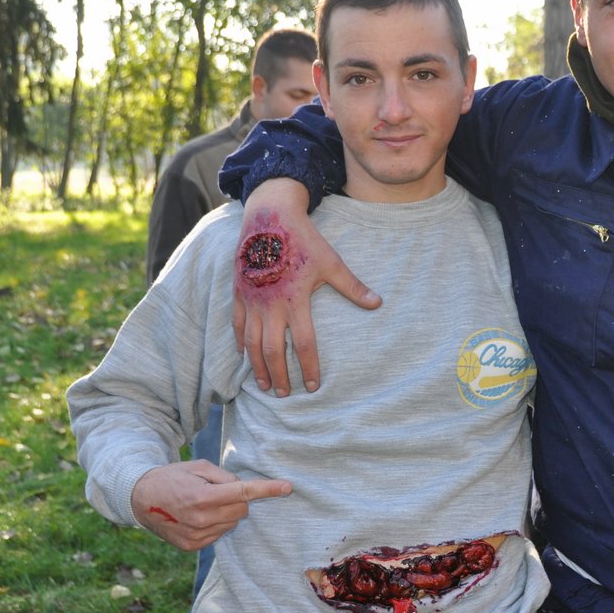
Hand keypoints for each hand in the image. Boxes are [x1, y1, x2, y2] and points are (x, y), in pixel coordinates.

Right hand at [130, 459, 290, 550]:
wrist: (140, 499)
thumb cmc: (172, 478)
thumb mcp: (198, 466)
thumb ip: (224, 477)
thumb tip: (242, 489)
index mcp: (203, 497)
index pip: (243, 493)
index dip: (267, 489)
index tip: (287, 487)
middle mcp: (201, 519)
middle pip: (241, 511)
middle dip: (237, 500)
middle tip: (217, 491)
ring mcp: (197, 536)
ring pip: (231, 524)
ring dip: (226, 513)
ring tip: (203, 504)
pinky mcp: (192, 546)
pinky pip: (218, 534)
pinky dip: (215, 524)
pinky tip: (198, 516)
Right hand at [231, 178, 380, 395]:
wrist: (269, 218)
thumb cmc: (303, 240)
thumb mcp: (331, 262)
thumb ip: (352, 286)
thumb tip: (378, 303)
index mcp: (295, 300)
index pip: (303, 344)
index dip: (309, 368)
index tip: (314, 386)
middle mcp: (270, 304)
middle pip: (272, 350)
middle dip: (278, 376)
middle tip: (284, 394)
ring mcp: (251, 299)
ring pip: (251, 342)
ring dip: (258, 366)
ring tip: (264, 384)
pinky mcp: (239, 292)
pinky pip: (236, 324)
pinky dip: (240, 342)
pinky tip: (244, 356)